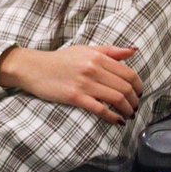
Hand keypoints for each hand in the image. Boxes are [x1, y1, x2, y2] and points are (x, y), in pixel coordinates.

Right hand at [0, 45, 142, 124]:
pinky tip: (117, 121)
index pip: (129, 73)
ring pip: (117, 99)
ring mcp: (84, 83)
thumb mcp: (84, 50)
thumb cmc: (59, 59)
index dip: (139, 86)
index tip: (139, 94)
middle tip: (134, 107)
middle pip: (125, 88)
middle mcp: (93, 69)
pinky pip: (100, 109)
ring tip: (128, 115)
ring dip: (127, 110)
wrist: (32, 67)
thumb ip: (110, 51)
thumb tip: (133, 51)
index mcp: (97, 57)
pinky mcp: (74, 97)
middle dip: (135, 101)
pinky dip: (113, 117)